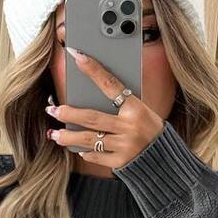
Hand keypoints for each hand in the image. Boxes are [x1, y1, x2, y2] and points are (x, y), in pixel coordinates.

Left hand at [44, 46, 163, 169]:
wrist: (165, 159)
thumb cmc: (149, 129)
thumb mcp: (141, 112)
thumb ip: (120, 105)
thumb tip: (91, 96)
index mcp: (136, 109)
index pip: (111, 84)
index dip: (94, 70)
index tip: (77, 56)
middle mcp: (130, 127)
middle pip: (92, 118)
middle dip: (68, 114)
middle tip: (53, 110)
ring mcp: (125, 146)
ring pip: (89, 139)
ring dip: (68, 136)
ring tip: (55, 134)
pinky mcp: (121, 162)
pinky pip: (97, 156)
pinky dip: (86, 152)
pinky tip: (79, 149)